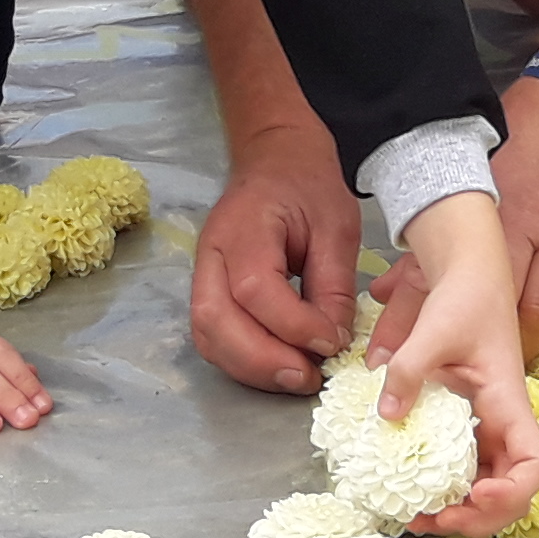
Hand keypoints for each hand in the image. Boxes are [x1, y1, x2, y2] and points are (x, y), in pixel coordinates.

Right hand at [188, 118, 363, 394]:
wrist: (275, 158)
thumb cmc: (308, 185)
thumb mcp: (336, 226)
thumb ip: (333, 286)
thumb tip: (332, 343)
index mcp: (244, 226)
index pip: (255, 289)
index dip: (293, 326)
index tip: (332, 343)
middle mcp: (211, 253)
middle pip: (216, 321)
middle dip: (263, 361)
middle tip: (309, 379)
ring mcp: (202, 274)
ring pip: (208, 337)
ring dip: (250, 368)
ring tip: (297, 378)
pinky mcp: (207, 290)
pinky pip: (213, 337)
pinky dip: (242, 361)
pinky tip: (278, 366)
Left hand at [360, 190, 538, 536]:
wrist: (470, 275)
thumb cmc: (464, 298)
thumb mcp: (433, 329)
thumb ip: (411, 369)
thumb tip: (388, 416)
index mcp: (509, 403)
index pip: (536, 463)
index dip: (514, 492)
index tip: (478, 495)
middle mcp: (505, 424)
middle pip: (514, 491)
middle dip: (480, 518)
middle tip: (433, 520)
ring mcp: (489, 429)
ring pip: (490, 487)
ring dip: (462, 513)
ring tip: (418, 519)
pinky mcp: (470, 427)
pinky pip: (467, 471)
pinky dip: (447, 492)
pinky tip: (415, 496)